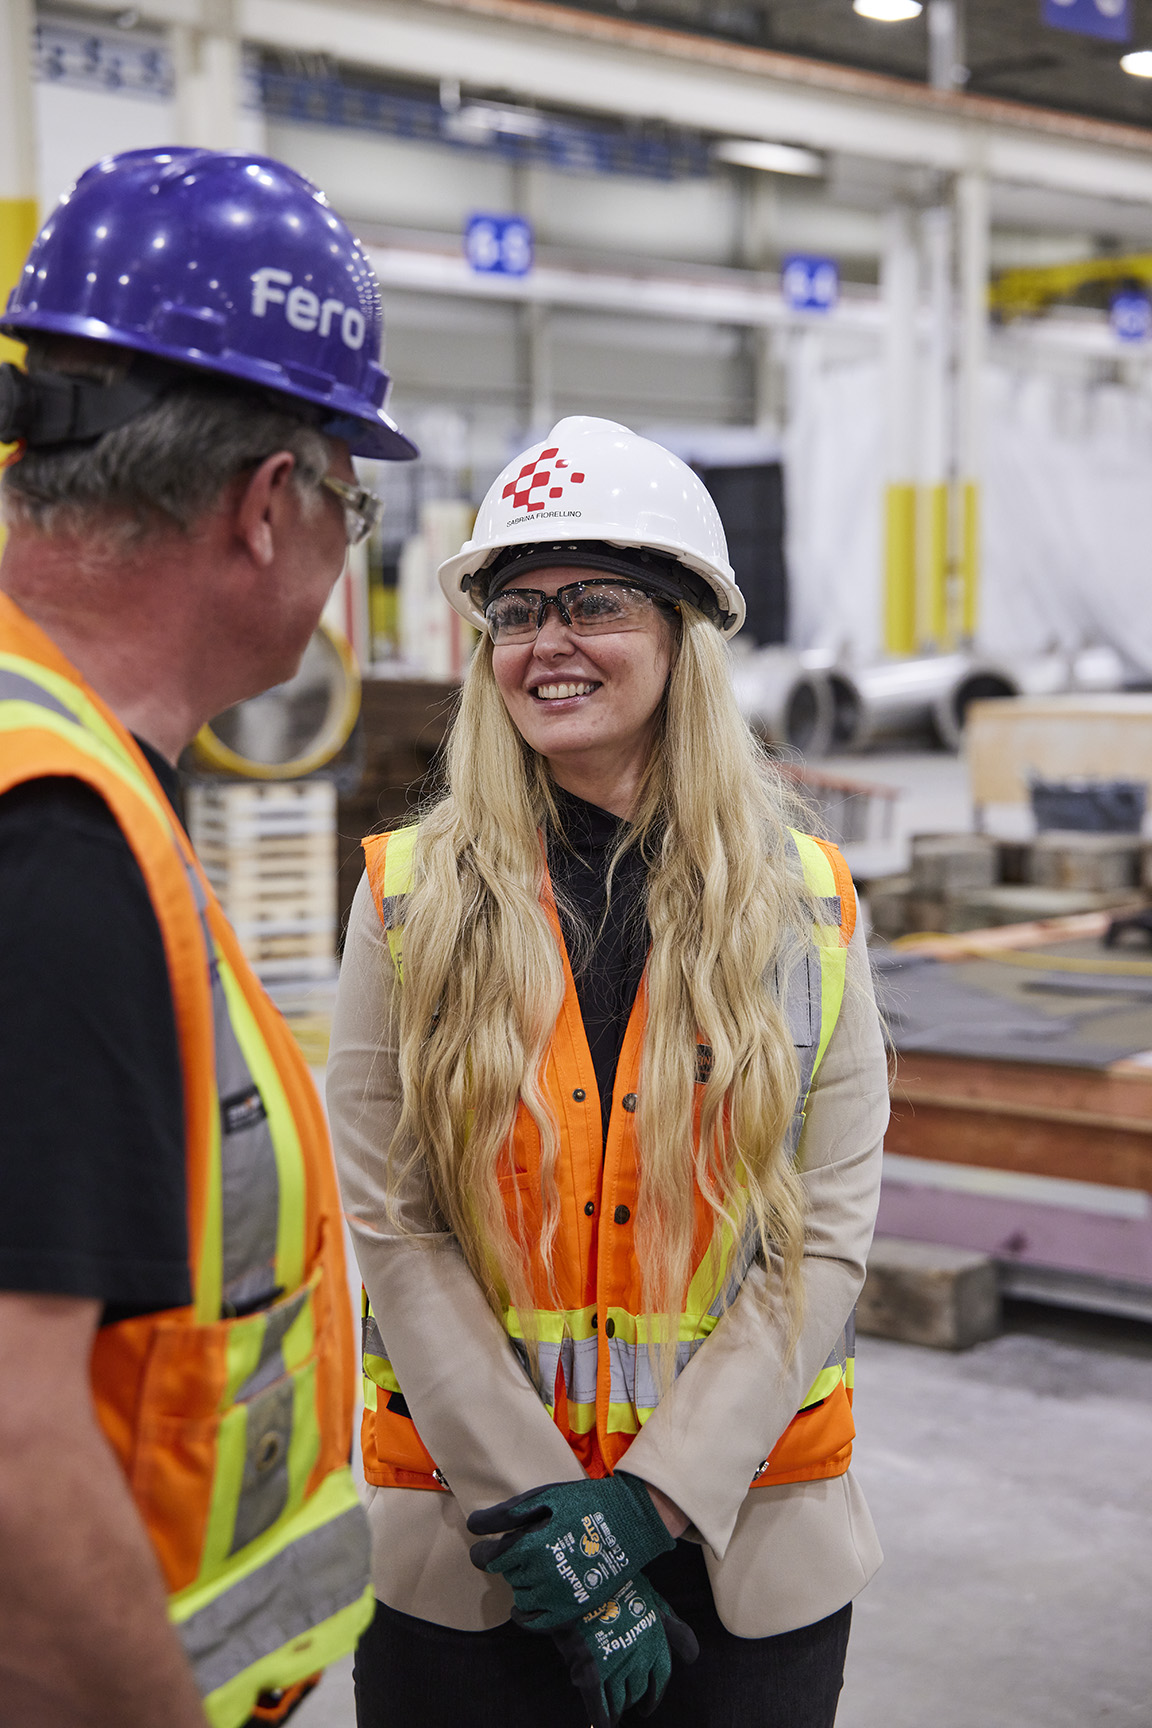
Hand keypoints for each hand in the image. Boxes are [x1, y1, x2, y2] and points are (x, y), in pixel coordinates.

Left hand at [466, 1473, 674, 1629]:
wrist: (629, 1522)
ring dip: (520, 1584)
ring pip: (520, 1596)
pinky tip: (526, 1604)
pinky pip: (536, 1621)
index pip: (490, 1558)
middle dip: (508, 1563)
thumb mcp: (545, 1497)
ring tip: (533, 1568)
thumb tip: (474, 1526)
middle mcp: (541, 1574)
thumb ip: (507, 1514)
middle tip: (521, 1551)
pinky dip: (526, 1615)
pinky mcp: (571, 1607)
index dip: (482, 1554)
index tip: (481, 1550)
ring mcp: (557, 1594)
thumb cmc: (585, 1503)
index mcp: (531, 1544)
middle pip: (506, 1575)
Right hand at [551, 1575, 697, 1727]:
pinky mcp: (592, 1673)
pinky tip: (602, 1723)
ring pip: (621, 1700)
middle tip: (626, 1701)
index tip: (649, 1704)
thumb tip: (692, 1656)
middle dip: (634, 1697)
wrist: (583, 1576)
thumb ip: (674, 1629)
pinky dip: (601, 1718)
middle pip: (640, 1690)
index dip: (655, 1693)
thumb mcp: (653, 1599)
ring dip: (617, 1705)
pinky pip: (599, 1707)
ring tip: (611, 1707)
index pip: (661, 1676)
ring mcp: (616, 1667)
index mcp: (656, 1639)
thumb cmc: (619, 1582)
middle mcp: (640, 1657)